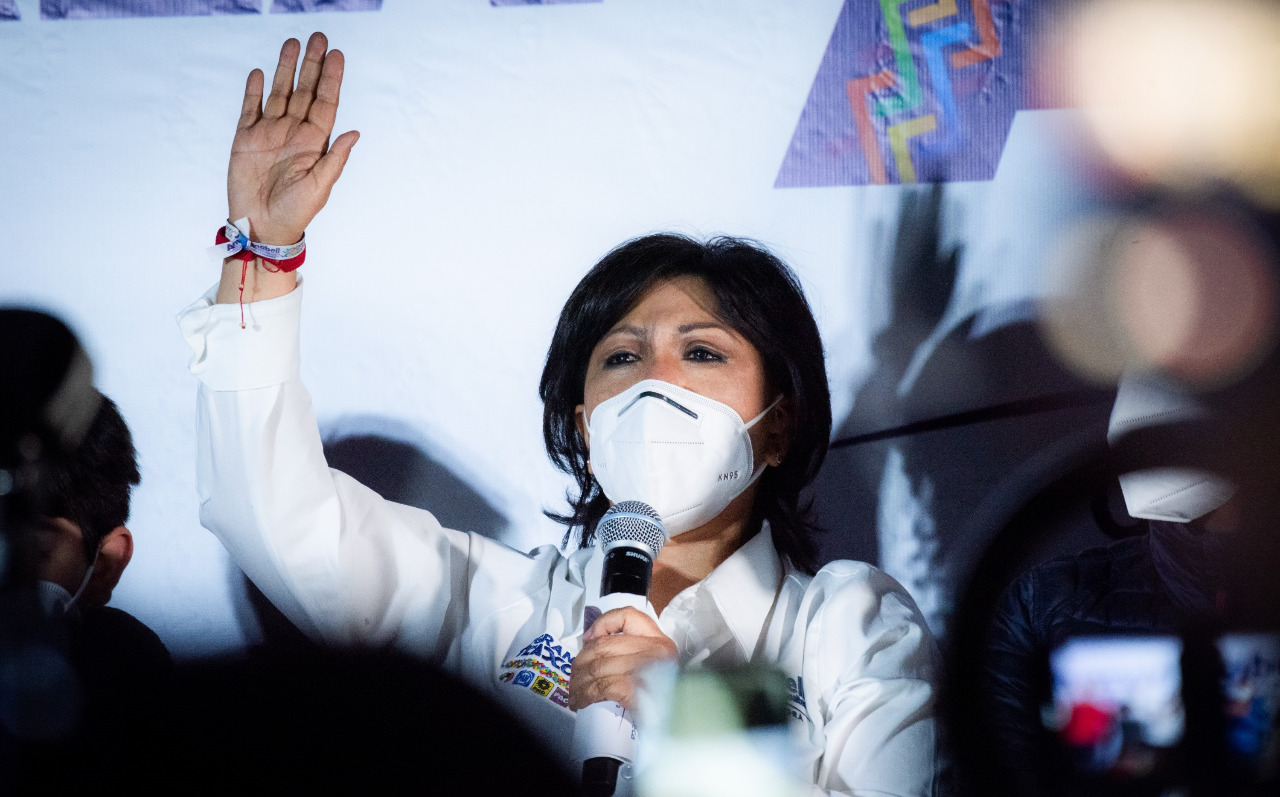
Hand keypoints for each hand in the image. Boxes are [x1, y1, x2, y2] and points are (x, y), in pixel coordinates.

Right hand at [227, 32, 358, 245]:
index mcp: (315, 142)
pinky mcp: (245, 138)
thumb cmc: (296, 213)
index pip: (326, 102)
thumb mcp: (320, 187)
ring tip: (292, 43)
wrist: (262, 227)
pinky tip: (259, 72)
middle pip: (305, 90)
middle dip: (312, 64)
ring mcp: (269, 133)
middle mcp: (294, 132)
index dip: (331, 78)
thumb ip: (335, 159)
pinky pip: (250, 108)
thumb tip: (355, 132)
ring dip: (285, 69)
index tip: (337, 54)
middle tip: (319, 37)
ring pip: (279, 92)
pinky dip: (253, 91)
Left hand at [569, 607, 676, 711]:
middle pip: (604, 645)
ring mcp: (648, 669)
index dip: (603, 623)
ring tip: (574, 694)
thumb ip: (630, 654)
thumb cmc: (663, 702)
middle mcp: (657, 651)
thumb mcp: (652, 670)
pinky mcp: (638, 690)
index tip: (589, 639)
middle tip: (574, 678)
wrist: (679, 727)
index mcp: (661, 643)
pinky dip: (585, 694)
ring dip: (579, 682)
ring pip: (598, 666)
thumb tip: (592, 645)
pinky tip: (581, 702)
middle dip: (581, 662)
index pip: (629, 615)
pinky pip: (601, 686)